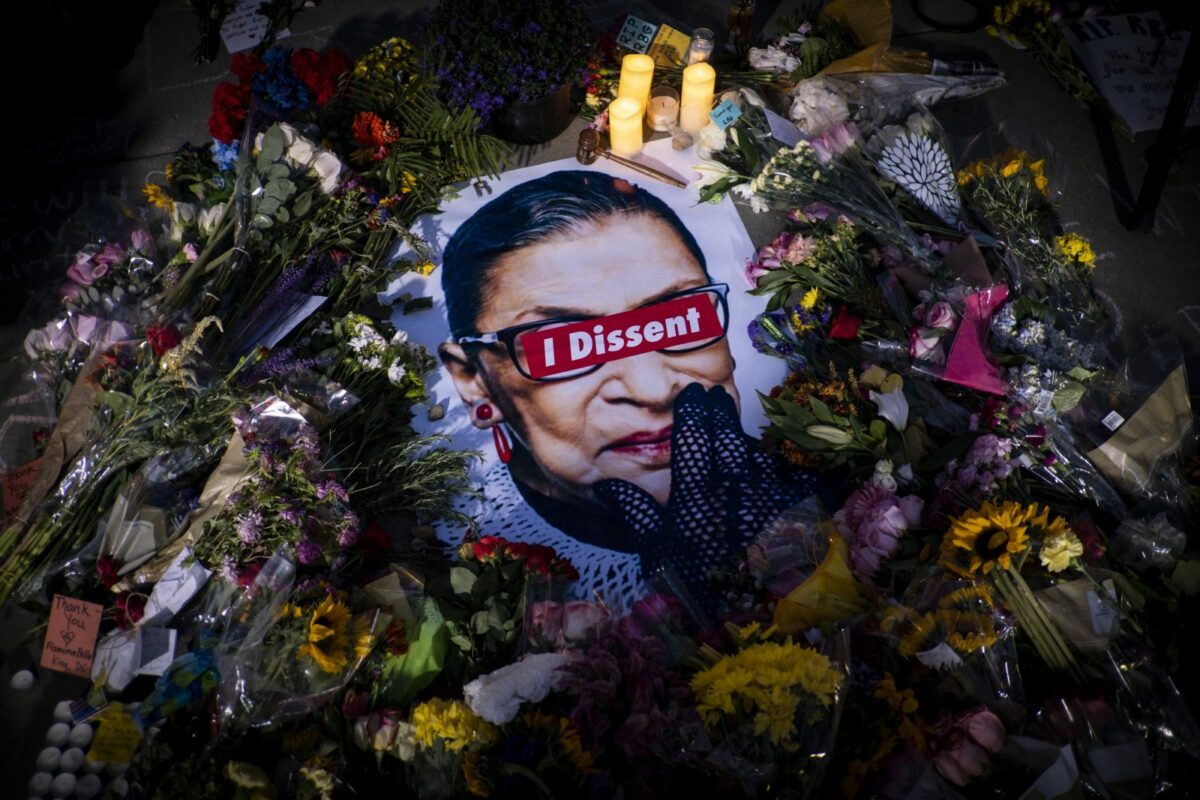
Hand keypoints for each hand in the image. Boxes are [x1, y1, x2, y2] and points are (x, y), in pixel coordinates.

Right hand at [595, 383, 819, 603]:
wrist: (761, 621)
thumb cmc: (701, 591)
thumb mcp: (658, 557)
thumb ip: (637, 515)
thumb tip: (607, 485)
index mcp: (696, 496)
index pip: (692, 438)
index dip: (692, 412)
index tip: (693, 394)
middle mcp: (734, 487)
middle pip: (726, 436)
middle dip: (719, 412)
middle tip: (714, 396)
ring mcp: (769, 495)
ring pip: (757, 453)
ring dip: (745, 438)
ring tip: (736, 429)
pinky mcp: (798, 510)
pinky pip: (787, 475)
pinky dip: (775, 467)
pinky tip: (771, 465)